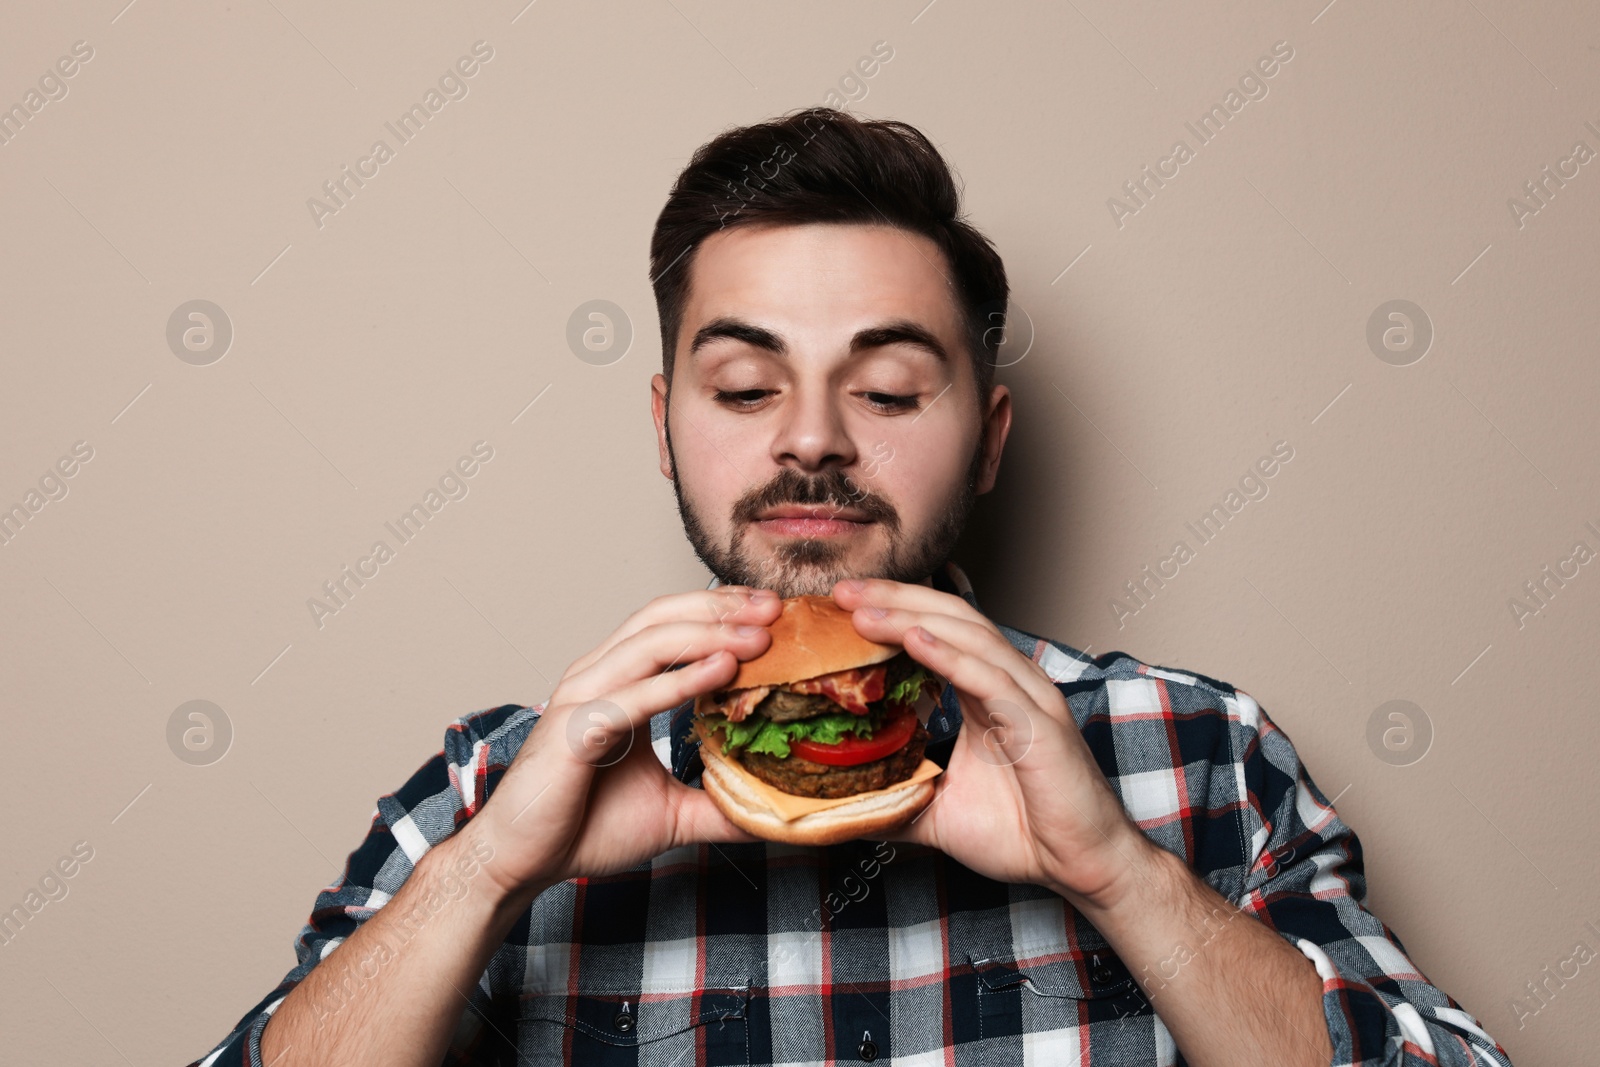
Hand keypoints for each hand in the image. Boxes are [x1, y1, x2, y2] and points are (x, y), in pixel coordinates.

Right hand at [463, 586, 782, 907]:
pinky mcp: (574, 733)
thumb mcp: (672, 813)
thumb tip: (775, 814)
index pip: (671, 625)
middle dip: (721, 608)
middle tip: (775, 608)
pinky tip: (722, 670)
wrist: (522, 864)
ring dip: (709, 634)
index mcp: (617, 683)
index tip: (772, 611)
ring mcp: (582, 701)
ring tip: (759, 635)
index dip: (720, 610)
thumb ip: (720, 805)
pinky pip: (632, 697)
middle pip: (662, 618)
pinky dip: (679, 681)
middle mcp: (597, 678)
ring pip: (649, 645)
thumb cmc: (584, 828)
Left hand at [832, 578, 1153, 909]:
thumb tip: (839, 807)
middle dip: (894, 598)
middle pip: (949, 617)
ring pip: (969, 637)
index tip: (841, 605)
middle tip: (843, 591)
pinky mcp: (1040, 725)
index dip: (892, 611)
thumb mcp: (939, 810)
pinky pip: (991, 680)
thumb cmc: (1023, 833)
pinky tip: (915, 640)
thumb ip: (894, 797)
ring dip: (912, 618)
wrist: (1081, 867)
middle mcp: (1008, 684)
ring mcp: (1028, 699)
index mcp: (986, 694)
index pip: (937, 631)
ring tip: (864, 612)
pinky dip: (952, 656)